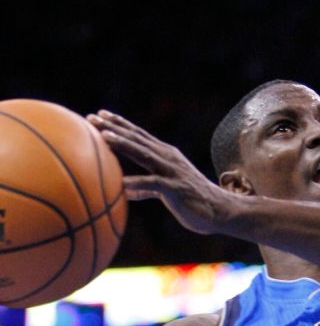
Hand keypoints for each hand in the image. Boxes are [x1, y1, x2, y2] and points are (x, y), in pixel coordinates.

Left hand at [88, 110, 241, 235]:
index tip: (98, 115)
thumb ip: (147, 188)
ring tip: (103, 137)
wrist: (222, 211)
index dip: (119, 124)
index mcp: (165, 155)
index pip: (138, 135)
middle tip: (92, 117)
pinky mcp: (175, 188)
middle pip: (137, 138)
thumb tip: (126, 191)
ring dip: (123, 144)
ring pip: (143, 153)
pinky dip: (135, 183)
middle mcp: (168, 158)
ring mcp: (172, 171)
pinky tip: (119, 185)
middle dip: (114, 127)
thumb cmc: (194, 203)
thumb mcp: (167, 192)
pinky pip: (152, 184)